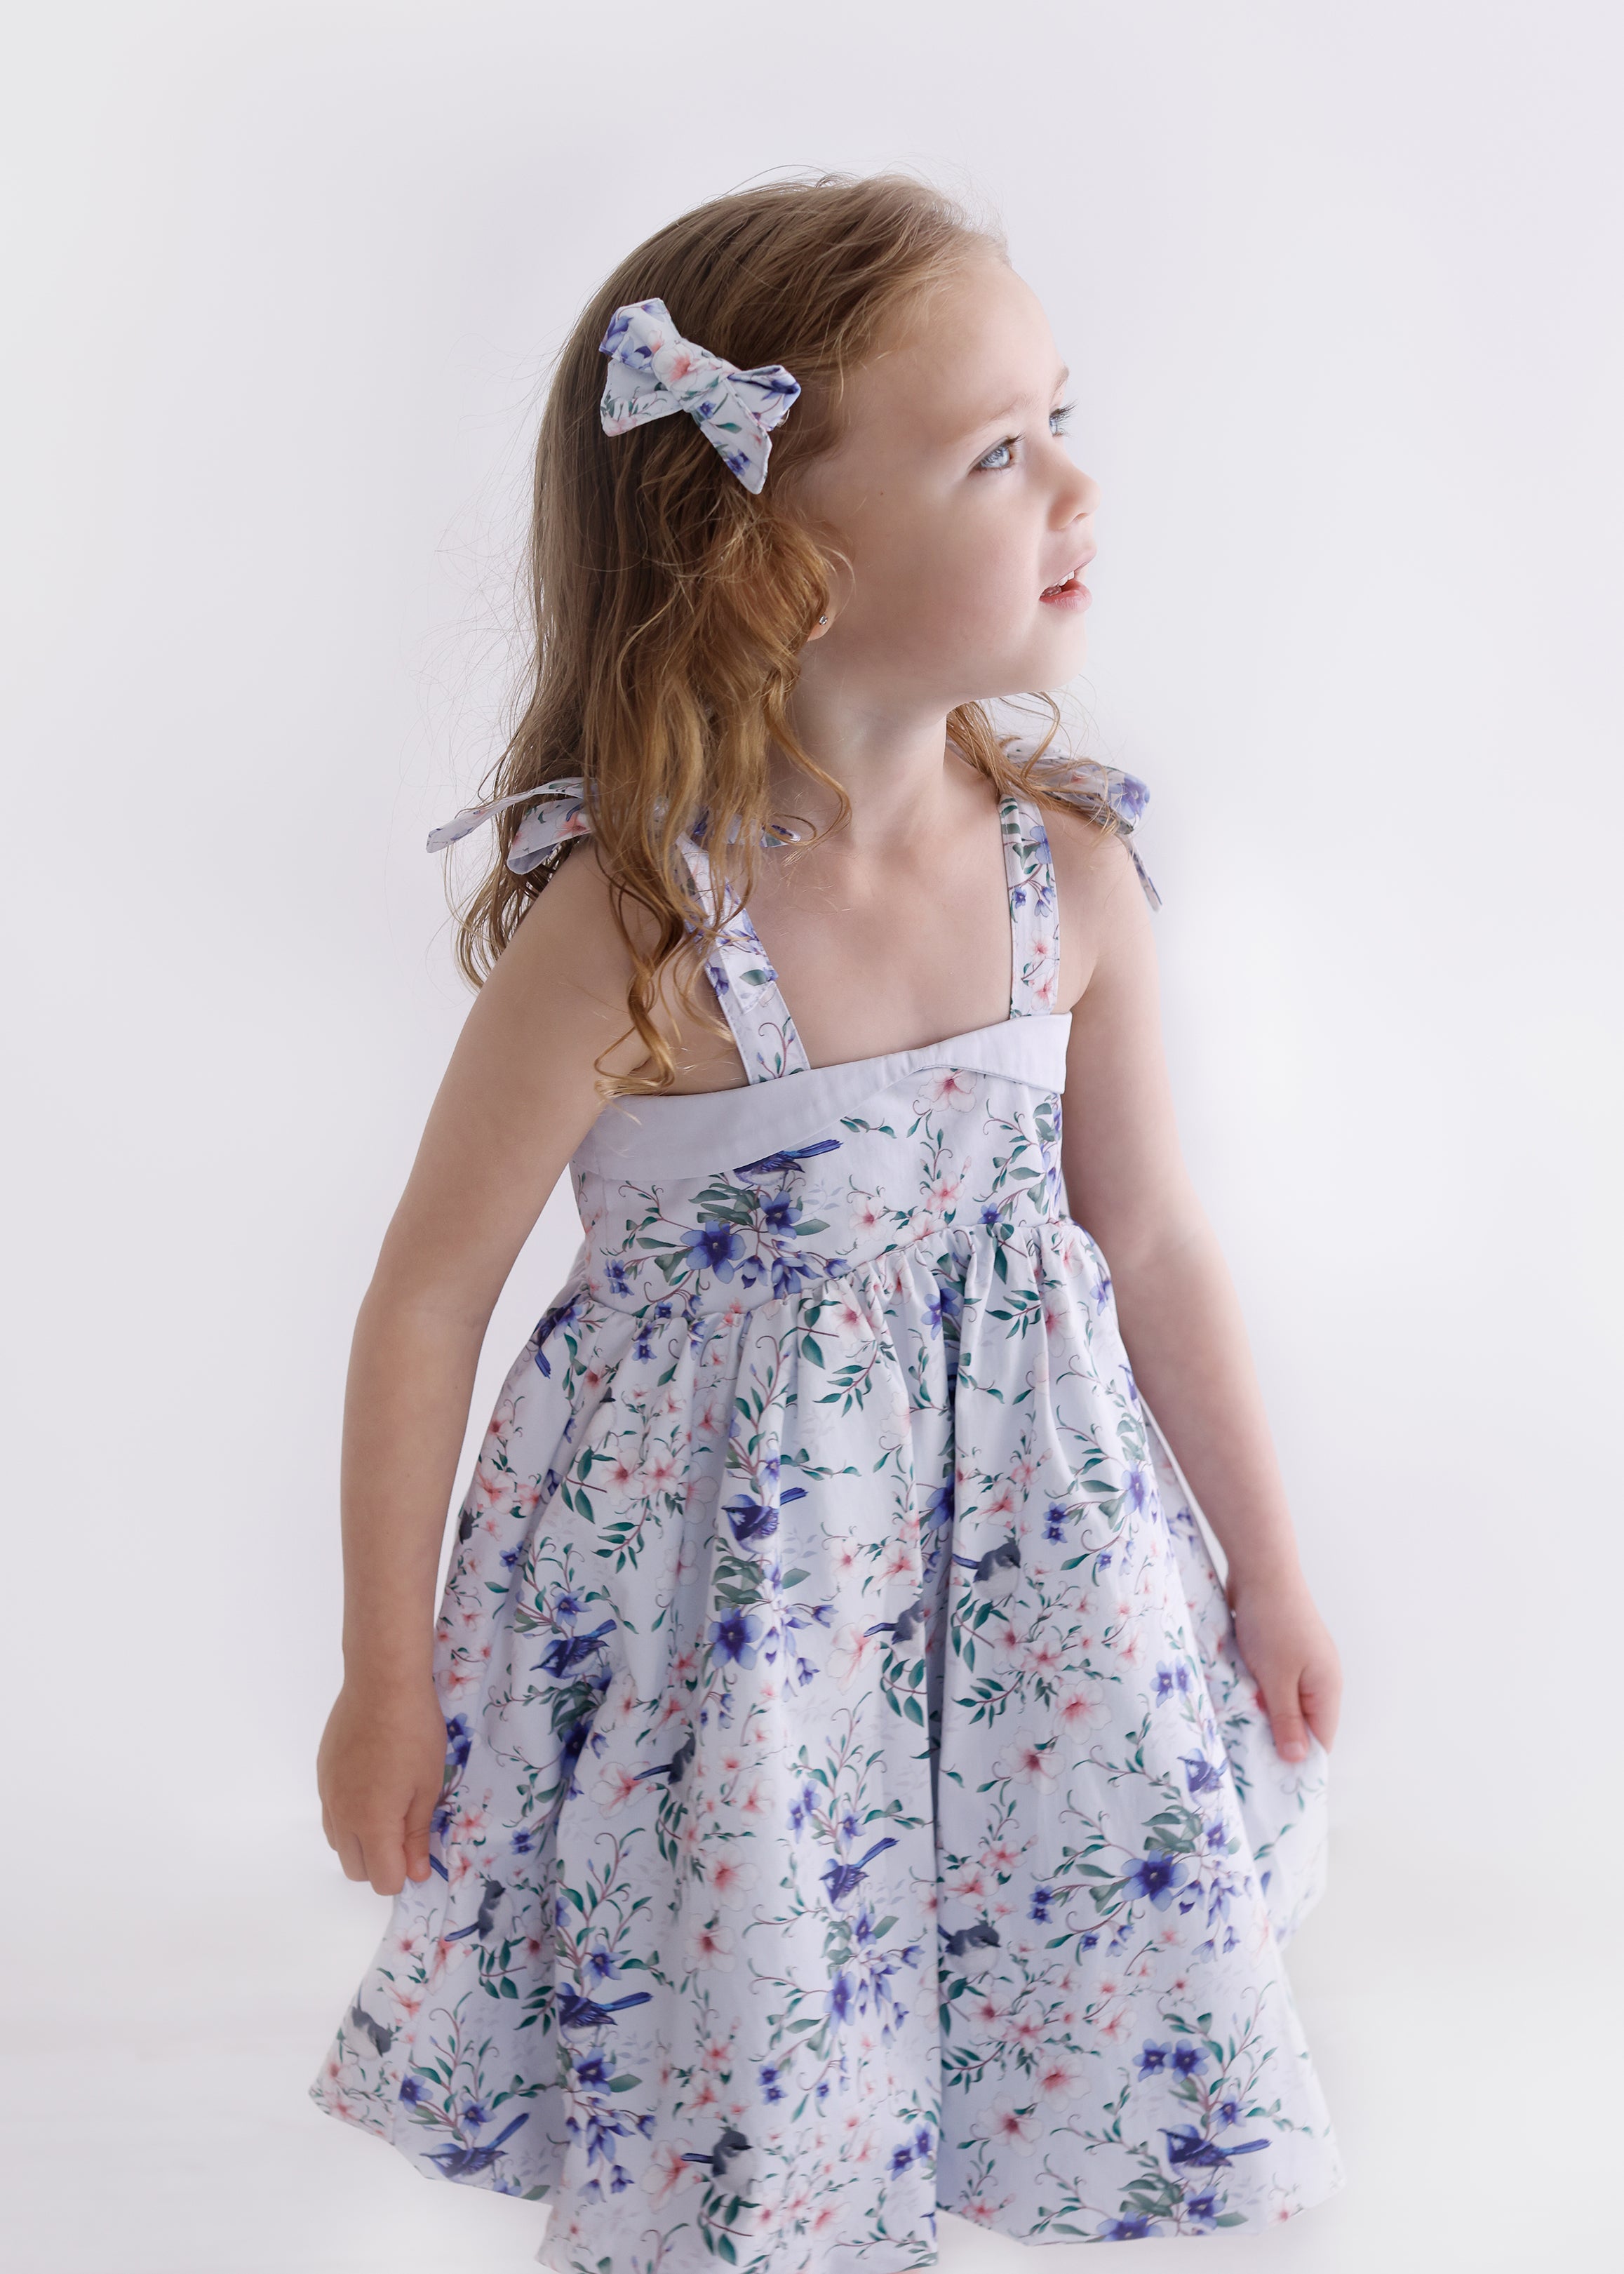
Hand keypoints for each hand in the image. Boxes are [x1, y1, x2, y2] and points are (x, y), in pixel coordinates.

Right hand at [317, 1675, 446, 1895]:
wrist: (381, 1683)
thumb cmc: (414, 1732)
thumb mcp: (427, 1786)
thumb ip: (417, 1835)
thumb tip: (416, 1873)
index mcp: (371, 1824)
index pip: (382, 1880)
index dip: (405, 1872)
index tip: (421, 1849)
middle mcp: (342, 1817)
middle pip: (355, 1869)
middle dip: (382, 1863)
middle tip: (409, 1830)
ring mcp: (327, 1795)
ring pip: (338, 1843)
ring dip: (362, 1842)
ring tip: (390, 1808)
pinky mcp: (322, 1775)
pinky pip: (331, 1815)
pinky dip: (349, 1818)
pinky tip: (371, 1787)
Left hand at [1224, 1565, 1340, 1763]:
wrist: (1260, 1570)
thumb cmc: (1271, 1624)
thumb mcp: (1277, 1679)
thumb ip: (1286, 1720)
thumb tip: (1297, 1759)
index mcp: (1327, 1688)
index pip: (1321, 1741)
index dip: (1299, 1763)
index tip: (1272, 1783)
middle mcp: (1319, 1678)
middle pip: (1302, 1724)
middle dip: (1276, 1739)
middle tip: (1248, 1760)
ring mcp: (1300, 1662)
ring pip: (1283, 1703)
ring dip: (1262, 1714)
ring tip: (1238, 1732)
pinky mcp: (1280, 1650)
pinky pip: (1270, 1682)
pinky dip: (1255, 1692)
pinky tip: (1235, 1701)